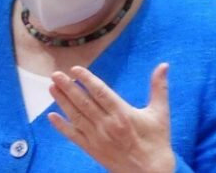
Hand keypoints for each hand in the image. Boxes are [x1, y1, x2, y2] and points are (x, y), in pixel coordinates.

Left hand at [47, 63, 174, 172]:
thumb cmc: (157, 142)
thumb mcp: (160, 113)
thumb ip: (159, 88)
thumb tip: (164, 65)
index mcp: (123, 114)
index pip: (100, 92)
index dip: (86, 79)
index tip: (75, 69)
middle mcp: (107, 125)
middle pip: (84, 102)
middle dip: (68, 87)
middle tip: (55, 74)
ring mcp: (98, 138)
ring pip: (76, 116)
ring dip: (62, 101)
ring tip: (52, 87)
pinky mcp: (92, 149)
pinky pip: (74, 136)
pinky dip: (62, 126)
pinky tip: (51, 116)